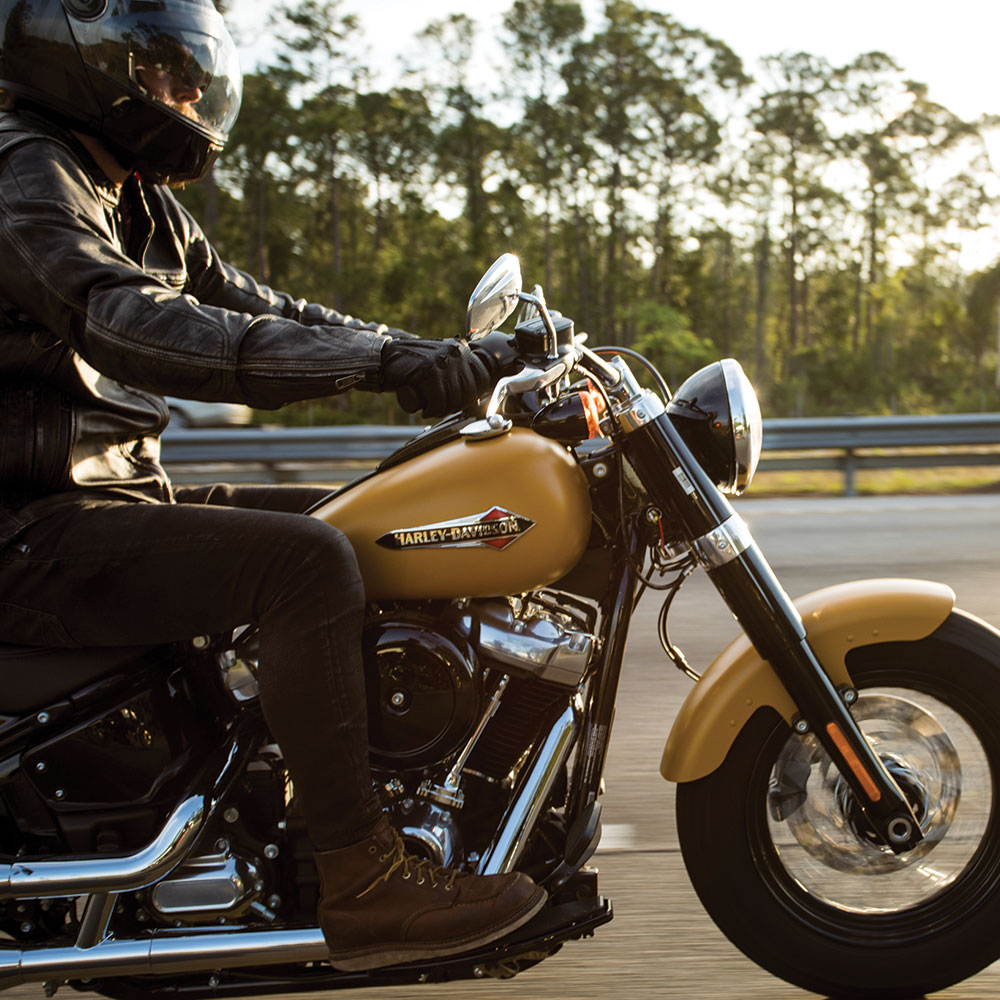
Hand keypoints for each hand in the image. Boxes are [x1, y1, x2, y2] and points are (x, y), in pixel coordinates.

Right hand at [380, 337, 495, 417]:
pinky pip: (439, 402)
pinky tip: (425, 410)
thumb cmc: (413, 365)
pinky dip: (432, 411)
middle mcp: (455, 352)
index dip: (474, 394)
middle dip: (457, 406)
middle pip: (470, 391)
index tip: (463, 402)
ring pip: (455, 399)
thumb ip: (457, 368)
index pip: (482, 377)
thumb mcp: (440, 359)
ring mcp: (442, 361)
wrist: (385, 358)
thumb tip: (476, 395)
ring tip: (432, 408)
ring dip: (443, 410)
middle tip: (442, 408)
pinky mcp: (428, 372)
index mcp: (461, 349)